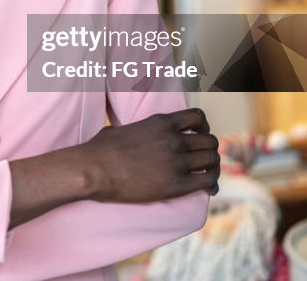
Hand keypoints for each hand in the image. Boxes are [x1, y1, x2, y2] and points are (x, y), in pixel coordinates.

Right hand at [77, 108, 219, 202]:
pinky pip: (208, 181)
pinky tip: (208, 188)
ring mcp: (176, 161)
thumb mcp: (120, 129)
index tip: (199, 135)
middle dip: (209, 149)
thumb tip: (124, 133)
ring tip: (208, 173)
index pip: (197, 117)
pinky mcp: (177, 184)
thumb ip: (134, 130)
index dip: (203, 127)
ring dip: (212, 166)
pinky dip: (212, 184)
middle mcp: (173, 139)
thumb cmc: (99, 150)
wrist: (94, 170)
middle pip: (209, 140)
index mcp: (161, 123)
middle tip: (203, 159)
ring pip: (212, 159)